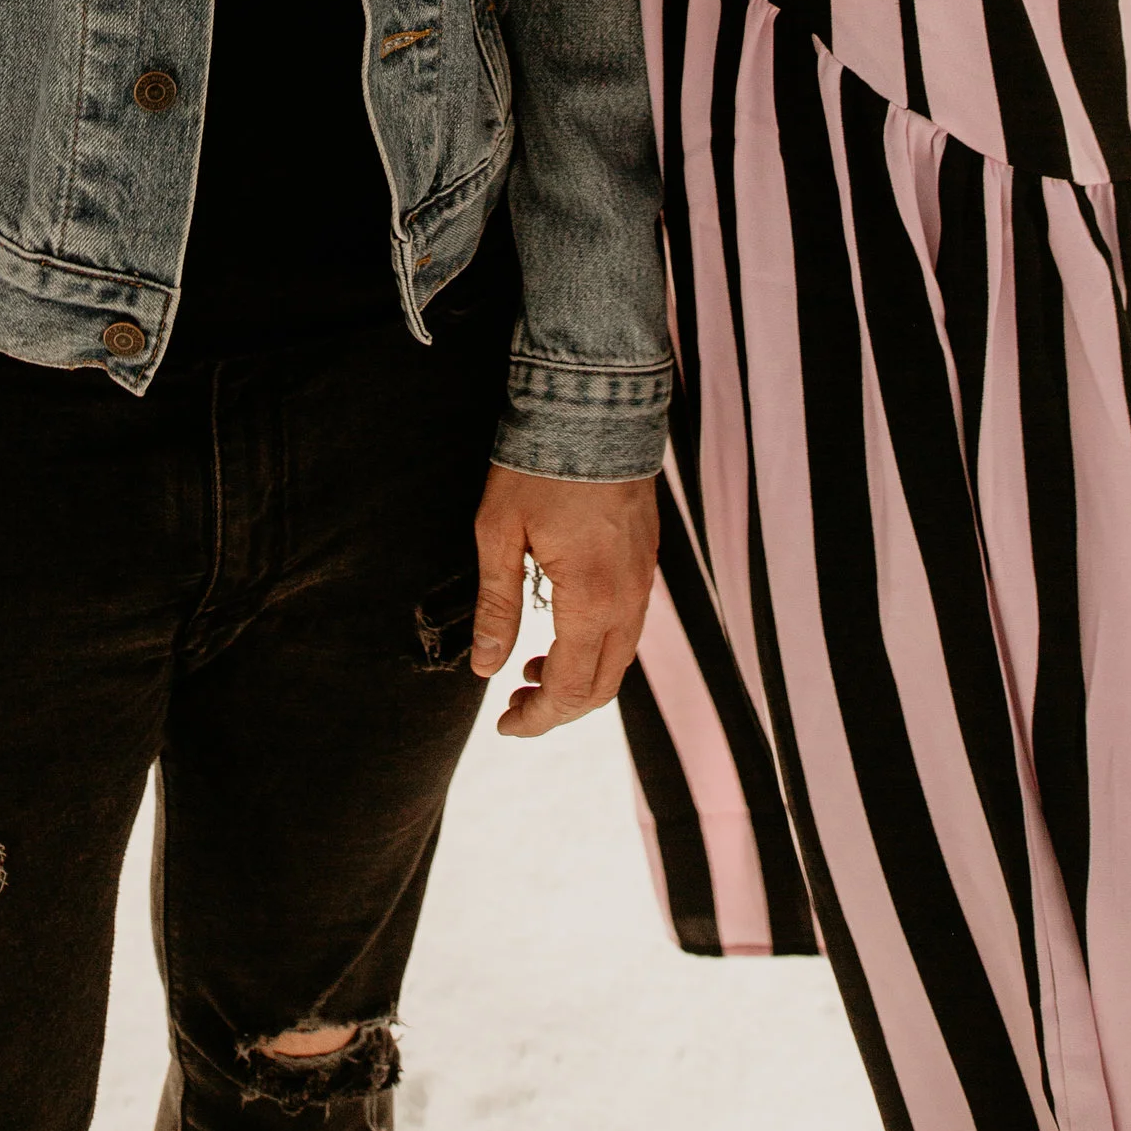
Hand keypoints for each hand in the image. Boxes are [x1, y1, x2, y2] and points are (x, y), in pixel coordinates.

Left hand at [469, 463, 657, 736]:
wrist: (594, 405)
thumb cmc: (540, 464)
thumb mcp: (499, 532)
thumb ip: (496, 605)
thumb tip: (485, 668)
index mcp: (591, 601)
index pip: (570, 690)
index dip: (537, 719)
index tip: (505, 725)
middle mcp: (628, 599)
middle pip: (603, 686)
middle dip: (559, 708)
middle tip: (514, 706)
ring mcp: (643, 579)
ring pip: (620, 657)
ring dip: (580, 678)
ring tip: (532, 671)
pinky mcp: (645, 558)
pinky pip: (629, 625)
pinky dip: (598, 646)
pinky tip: (564, 631)